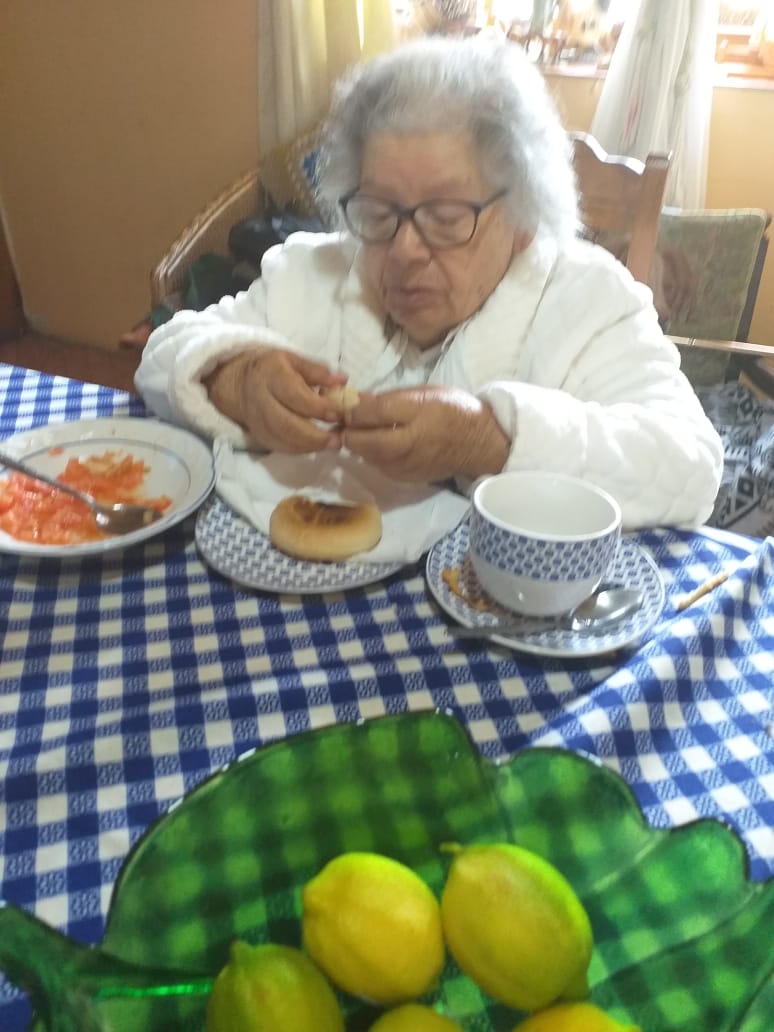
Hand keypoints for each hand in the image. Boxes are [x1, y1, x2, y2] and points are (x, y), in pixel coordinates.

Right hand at [204, 348, 347, 452]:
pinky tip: (317, 446)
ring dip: (309, 446)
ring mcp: (257, 420)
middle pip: (285, 424)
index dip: (317, 408)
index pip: (294, 395)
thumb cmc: (275, 369)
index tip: (339, 414)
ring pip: (282, 439)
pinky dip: (300, 450)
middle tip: (338, 439)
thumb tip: (342, 381)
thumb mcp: (295, 361)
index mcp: (271, 375)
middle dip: (314, 435)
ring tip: (332, 444)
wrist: (241, 383)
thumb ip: (318, 371)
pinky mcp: (258, 435)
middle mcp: (260, 399)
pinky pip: (279, 447)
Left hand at [342, 385, 509, 481]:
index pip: (374, 412)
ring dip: (357, 444)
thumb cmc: (452, 411)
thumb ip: (390, 398)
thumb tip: (357, 400)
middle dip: (348, 431)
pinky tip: (377, 444)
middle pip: (364, 441)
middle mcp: (410, 443)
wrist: (478, 444)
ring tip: (360, 431)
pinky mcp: (404, 478)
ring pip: (367, 455)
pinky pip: (377, 465)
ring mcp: (406, 465)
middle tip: (344, 422)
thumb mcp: (425, 393)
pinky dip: (371, 454)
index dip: (353, 409)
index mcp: (418, 414)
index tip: (346, 404)